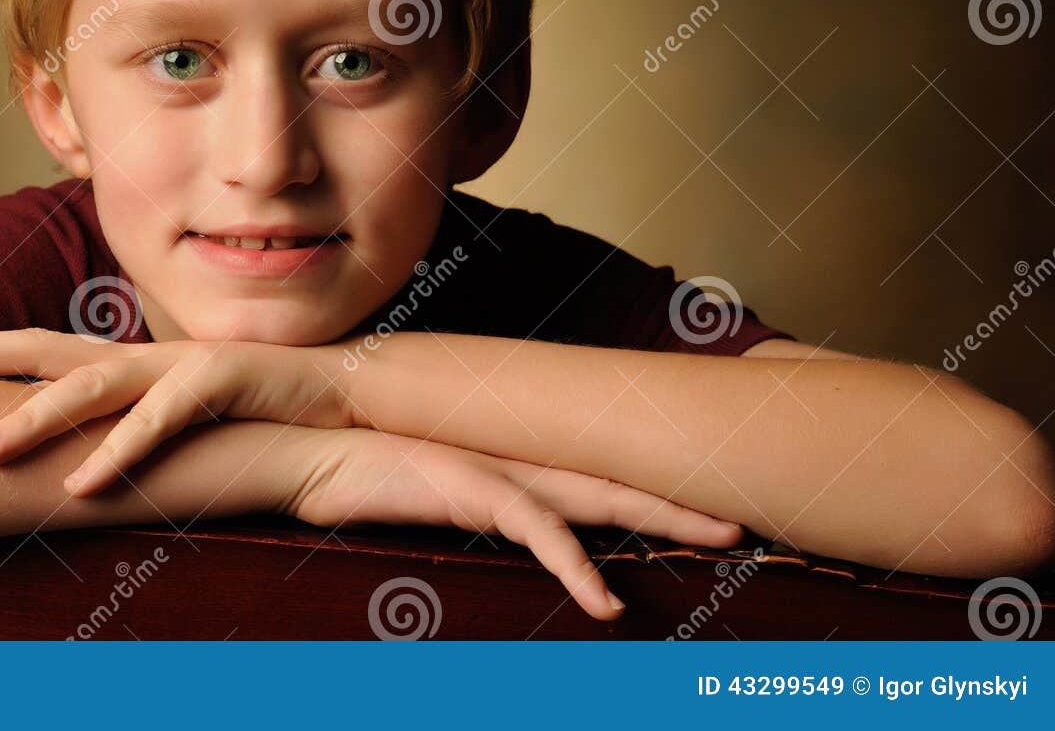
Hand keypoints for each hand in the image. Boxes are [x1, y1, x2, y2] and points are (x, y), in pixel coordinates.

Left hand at [0, 328, 351, 491]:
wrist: (335, 388)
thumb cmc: (249, 404)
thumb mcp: (174, 409)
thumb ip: (126, 418)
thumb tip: (71, 448)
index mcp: (126, 359)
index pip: (38, 347)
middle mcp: (141, 354)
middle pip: (45, 349)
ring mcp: (177, 363)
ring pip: (90, 386)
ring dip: (32, 418)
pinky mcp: (218, 381)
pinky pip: (159, 422)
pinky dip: (118, 452)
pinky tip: (81, 483)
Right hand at [286, 427, 745, 621]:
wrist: (308, 450)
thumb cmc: (361, 475)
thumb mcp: (430, 494)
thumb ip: (472, 504)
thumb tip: (506, 526)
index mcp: (512, 460)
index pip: (595, 471)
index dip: (649, 484)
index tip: (700, 498)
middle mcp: (516, 457)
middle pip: (617, 475)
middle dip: (682, 495)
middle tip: (746, 509)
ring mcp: (498, 467)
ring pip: (599, 494)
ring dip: (663, 516)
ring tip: (720, 537)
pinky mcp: (472, 487)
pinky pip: (538, 531)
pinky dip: (575, 568)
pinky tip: (605, 604)